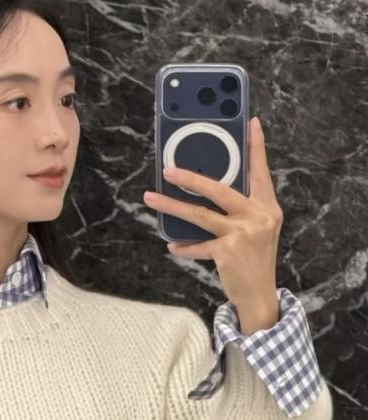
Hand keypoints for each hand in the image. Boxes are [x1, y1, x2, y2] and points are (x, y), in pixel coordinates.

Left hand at [143, 117, 282, 320]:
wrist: (260, 296)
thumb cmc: (254, 260)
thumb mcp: (257, 230)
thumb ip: (242, 210)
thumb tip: (209, 191)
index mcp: (267, 207)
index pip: (261, 172)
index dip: (256, 147)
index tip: (252, 123)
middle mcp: (258, 216)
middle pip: (219, 189)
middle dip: (191, 178)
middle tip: (168, 170)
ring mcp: (243, 233)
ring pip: (200, 215)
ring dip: (172, 206)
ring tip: (151, 199)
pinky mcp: (228, 251)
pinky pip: (198, 246)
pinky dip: (184, 247)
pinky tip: (173, 246)